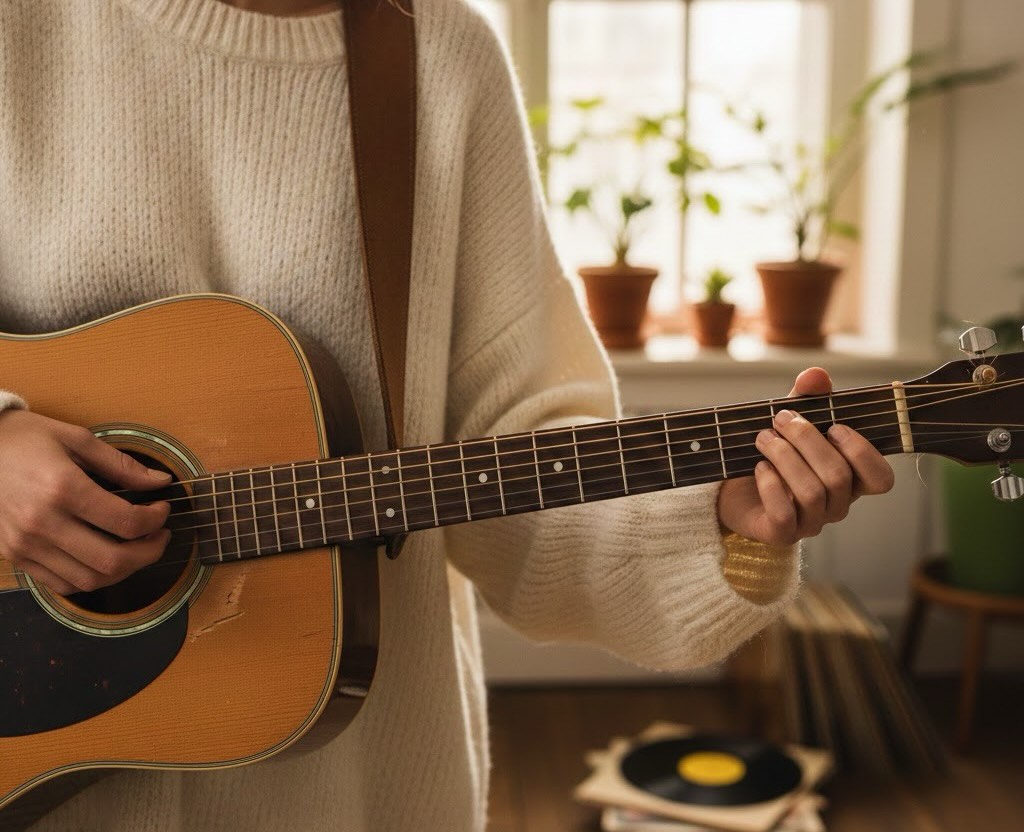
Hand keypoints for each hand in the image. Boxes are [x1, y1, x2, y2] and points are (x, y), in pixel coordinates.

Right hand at [0, 409, 171, 594]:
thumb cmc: (24, 439)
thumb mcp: (77, 438)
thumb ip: (123, 465)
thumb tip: (161, 482)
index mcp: (62, 488)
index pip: (126, 522)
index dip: (156, 520)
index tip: (163, 509)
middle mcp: (42, 523)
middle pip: (112, 561)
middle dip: (149, 553)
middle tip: (160, 536)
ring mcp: (26, 544)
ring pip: (89, 580)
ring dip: (124, 570)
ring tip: (137, 549)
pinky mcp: (15, 556)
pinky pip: (62, 584)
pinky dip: (91, 578)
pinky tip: (104, 558)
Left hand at [717, 367, 894, 545]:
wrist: (732, 486)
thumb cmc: (773, 452)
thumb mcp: (791, 420)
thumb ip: (807, 398)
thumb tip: (816, 375)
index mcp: (850, 479)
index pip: (880, 479)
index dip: (862, 452)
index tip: (833, 426)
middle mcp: (836, 504)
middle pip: (838, 476)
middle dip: (807, 440)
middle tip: (781, 419)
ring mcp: (811, 522)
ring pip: (811, 492)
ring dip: (784, 456)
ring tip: (763, 437)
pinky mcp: (781, 534)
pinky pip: (784, 514)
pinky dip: (770, 485)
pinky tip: (759, 467)